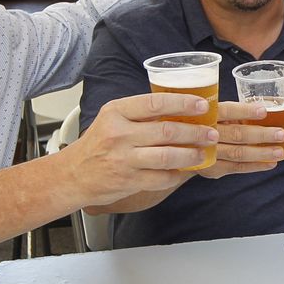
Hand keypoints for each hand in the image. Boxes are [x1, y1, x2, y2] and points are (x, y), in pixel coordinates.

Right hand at [67, 93, 217, 205]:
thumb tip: (180, 108)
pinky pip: (161, 177)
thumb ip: (140, 114)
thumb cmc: (97, 144)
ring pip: (167, 156)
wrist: (72, 175)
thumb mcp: (112, 119)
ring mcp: (123, 159)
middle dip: (195, 133)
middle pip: (167, 131)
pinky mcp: (128, 181)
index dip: (183, 103)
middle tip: (211, 133)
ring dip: (191, 155)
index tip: (202, 106)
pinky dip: (176, 175)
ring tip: (203, 152)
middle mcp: (119, 134)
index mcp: (116, 112)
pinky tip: (184, 170)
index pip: (155, 103)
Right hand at [199, 101, 283, 178]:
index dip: (245, 111)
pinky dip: (255, 166)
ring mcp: (208, 154)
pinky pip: (237, 167)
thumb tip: (269, 102)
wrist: (176, 148)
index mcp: (206, 114)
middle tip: (280, 134)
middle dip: (261, 135)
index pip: (227, 110)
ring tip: (280, 151)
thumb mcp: (209, 110)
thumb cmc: (202, 123)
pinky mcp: (212, 169)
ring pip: (238, 153)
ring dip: (261, 153)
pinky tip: (270, 163)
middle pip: (236, 134)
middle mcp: (205, 134)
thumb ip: (232, 109)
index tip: (264, 111)